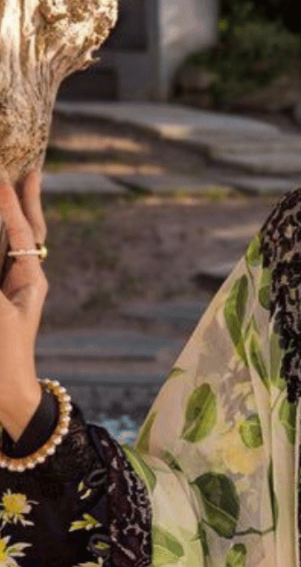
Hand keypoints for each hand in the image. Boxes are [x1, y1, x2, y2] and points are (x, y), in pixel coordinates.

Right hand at [0, 171, 47, 439]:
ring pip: (13, 243)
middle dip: (24, 201)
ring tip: (16, 186)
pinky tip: (3, 228)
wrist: (4, 397)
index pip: (21, 231)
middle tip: (30, 169)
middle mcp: (24, 280)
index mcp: (30, 281)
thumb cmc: (3, 356)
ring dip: (13, 215)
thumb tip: (4, 245)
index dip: (8, 203)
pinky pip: (3, 259)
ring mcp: (11, 289)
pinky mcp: (0, 299)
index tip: (2, 173)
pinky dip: (5, 239)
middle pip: (25, 231)